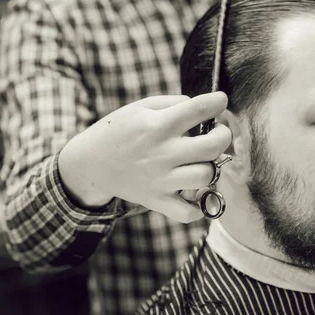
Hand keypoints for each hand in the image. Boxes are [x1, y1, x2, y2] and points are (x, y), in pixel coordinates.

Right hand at [58, 92, 231, 221]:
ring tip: (204, 160)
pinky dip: (199, 205)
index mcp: (158, 125)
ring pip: (206, 176)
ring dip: (212, 167)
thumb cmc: (120, 130)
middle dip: (223, 135)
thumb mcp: (142, 107)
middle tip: (217, 133)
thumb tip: (206, 110)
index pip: (200, 108)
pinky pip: (188, 212)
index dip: (218, 101)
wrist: (91, 162)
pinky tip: (196, 190)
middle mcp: (163, 153)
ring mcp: (161, 180)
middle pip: (213, 146)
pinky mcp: (158, 201)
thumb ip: (175, 103)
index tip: (220, 101)